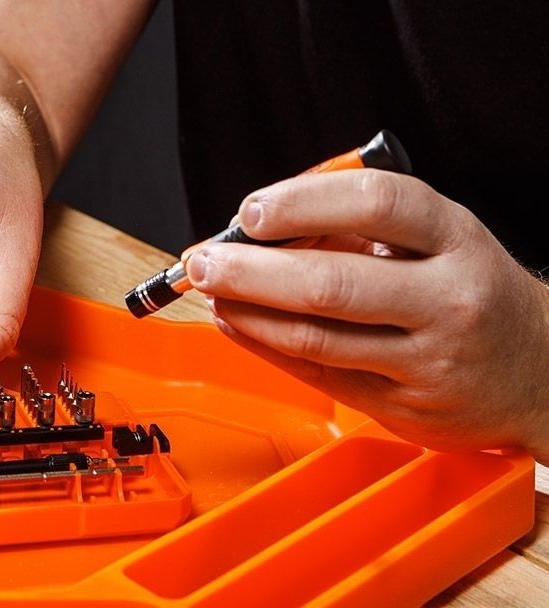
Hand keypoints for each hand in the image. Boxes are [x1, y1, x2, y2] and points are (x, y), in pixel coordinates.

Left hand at [187, 170, 548, 459]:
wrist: (542, 373)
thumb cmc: (474, 293)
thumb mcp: (437, 241)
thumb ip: (357, 229)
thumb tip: (261, 227)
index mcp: (456, 238)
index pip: (376, 204)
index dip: (302, 202)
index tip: (251, 210)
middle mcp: (447, 299)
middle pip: (331, 282)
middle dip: (250, 270)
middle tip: (203, 260)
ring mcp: (427, 359)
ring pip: (317, 337)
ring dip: (247, 312)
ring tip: (210, 292)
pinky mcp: (403, 405)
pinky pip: (318, 373)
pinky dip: (266, 346)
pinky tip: (238, 323)